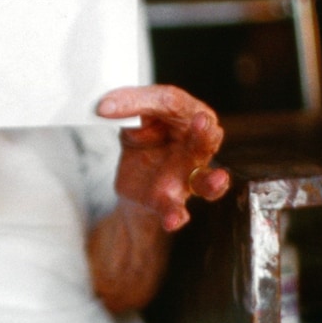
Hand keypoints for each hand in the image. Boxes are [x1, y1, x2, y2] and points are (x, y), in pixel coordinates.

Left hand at [96, 85, 230, 231]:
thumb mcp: (135, 117)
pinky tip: (173, 220)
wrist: (133, 179)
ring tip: (216, 180)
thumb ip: (128, 106)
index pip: (174, 104)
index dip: (141, 102)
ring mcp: (186, 177)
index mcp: (188, 118)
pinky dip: (176, 216)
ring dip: (212, 181)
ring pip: (204, 180)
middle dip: (204, 132)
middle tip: (201, 122)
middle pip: (205, 140)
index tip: (105, 107)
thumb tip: (105, 107)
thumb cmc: (145, 140)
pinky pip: (177, 210)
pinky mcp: (169, 201)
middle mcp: (195, 148)